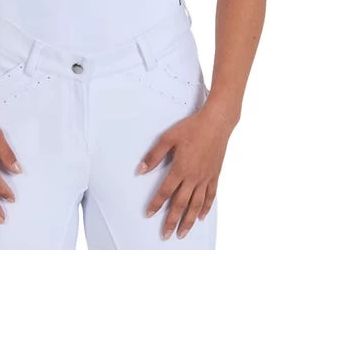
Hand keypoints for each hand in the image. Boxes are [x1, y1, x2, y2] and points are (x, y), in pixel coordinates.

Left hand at [136, 104, 232, 239]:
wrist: (216, 123)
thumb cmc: (192, 128)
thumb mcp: (168, 138)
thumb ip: (154, 156)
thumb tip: (141, 170)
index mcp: (180, 169)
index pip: (165, 192)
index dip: (156, 204)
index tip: (149, 214)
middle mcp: (193, 177)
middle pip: (180, 204)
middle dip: (172, 221)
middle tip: (166, 235)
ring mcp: (205, 178)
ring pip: (196, 205)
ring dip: (188, 221)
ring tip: (182, 233)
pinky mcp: (214, 176)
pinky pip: (210, 196)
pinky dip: (206, 208)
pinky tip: (201, 217)